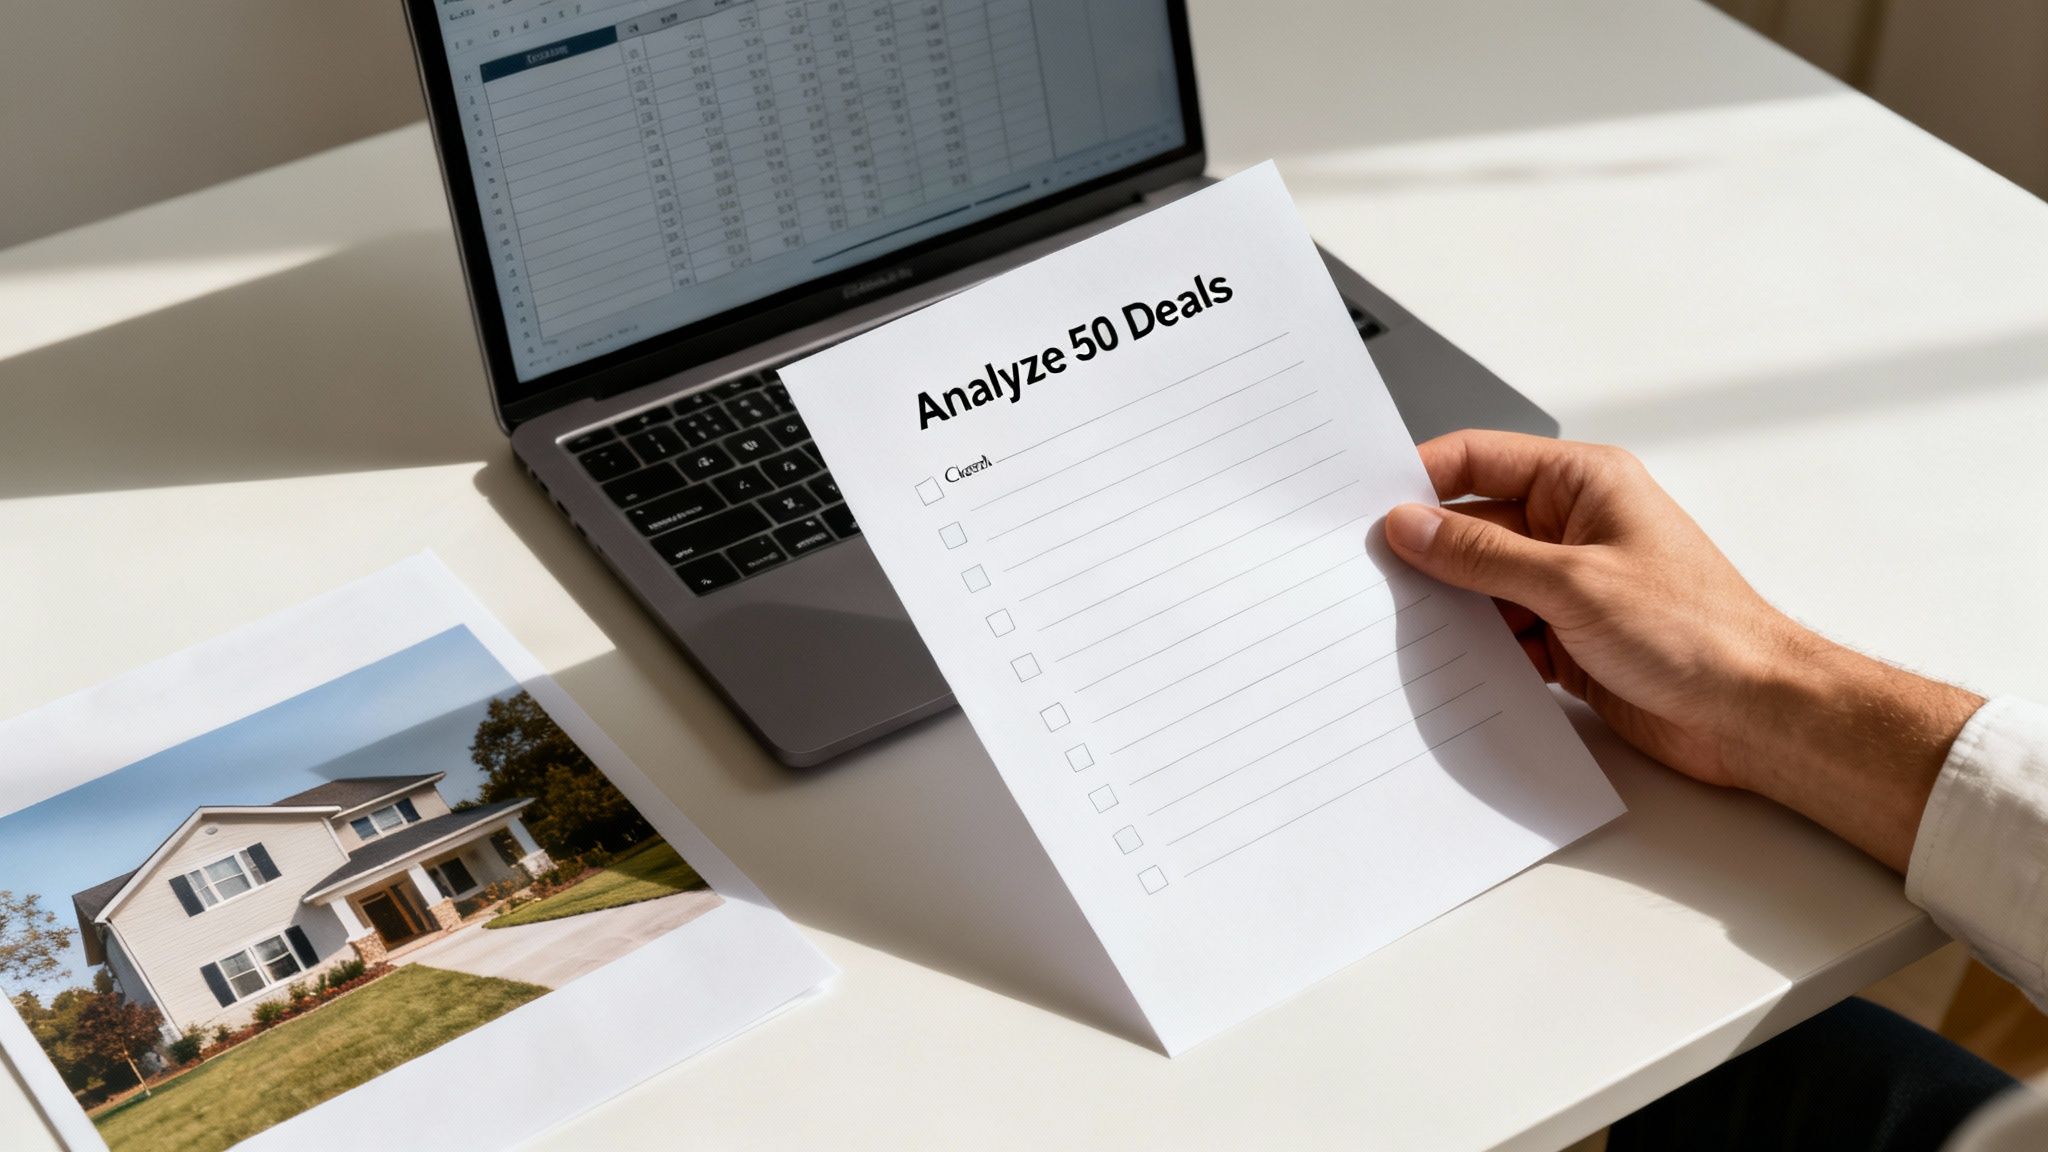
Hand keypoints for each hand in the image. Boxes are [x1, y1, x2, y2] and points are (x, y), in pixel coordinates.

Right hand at [1381, 430, 1980, 872]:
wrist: (1754, 714)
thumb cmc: (1698, 633)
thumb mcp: (1573, 583)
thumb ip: (1482, 555)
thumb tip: (1411, 525)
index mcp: (1584, 483)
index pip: (1480, 459)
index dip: (1421, 478)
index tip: (1368, 508)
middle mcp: (1574, 526)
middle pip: (1473, 526)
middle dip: (1426, 553)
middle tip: (1369, 576)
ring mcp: (1570, 585)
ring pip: (1481, 586)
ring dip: (1450, 609)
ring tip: (1401, 629)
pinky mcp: (1569, 638)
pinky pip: (1502, 634)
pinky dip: (1477, 650)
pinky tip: (1448, 668)